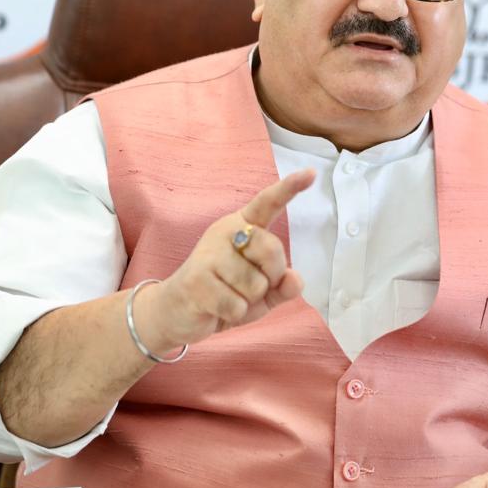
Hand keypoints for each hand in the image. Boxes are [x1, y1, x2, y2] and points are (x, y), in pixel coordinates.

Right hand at [152, 169, 314, 346]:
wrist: (176, 311)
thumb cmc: (224, 295)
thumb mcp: (261, 294)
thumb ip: (282, 286)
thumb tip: (295, 280)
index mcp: (243, 226)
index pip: (267, 203)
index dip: (289, 188)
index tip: (311, 173)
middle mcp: (225, 231)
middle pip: (271, 249)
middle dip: (271, 277)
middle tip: (252, 287)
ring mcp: (208, 253)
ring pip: (255, 284)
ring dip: (249, 301)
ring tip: (228, 296)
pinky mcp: (196, 278)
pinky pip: (237, 305)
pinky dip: (234, 314)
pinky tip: (215, 308)